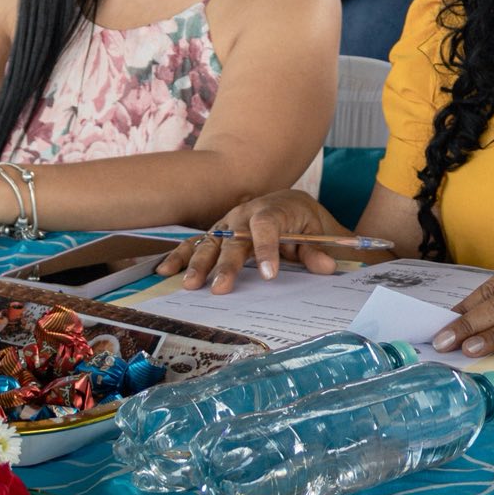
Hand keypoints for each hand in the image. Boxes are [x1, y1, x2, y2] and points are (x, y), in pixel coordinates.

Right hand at [156, 189, 346, 293]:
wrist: (292, 205)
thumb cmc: (305, 221)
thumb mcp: (319, 233)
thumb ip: (318, 251)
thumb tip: (327, 267)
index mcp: (274, 209)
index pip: (267, 225)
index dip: (267, 249)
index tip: (270, 275)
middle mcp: (246, 213)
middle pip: (234, 238)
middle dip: (227, 264)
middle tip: (221, 289)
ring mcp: (228, 222)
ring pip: (211, 241)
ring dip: (198, 263)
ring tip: (190, 285)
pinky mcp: (217, 232)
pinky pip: (196, 242)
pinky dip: (181, 256)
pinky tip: (166, 271)